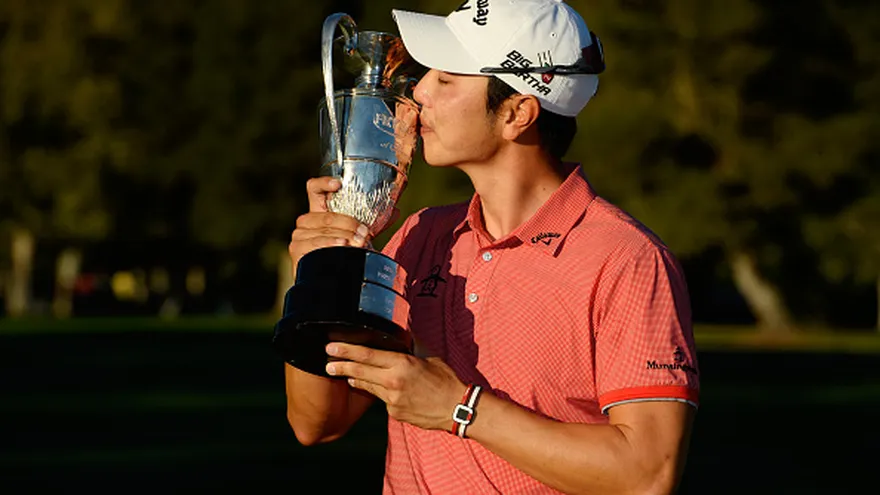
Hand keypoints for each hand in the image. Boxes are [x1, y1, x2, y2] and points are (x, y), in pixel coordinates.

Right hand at [288, 177, 369, 277]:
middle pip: (327, 215)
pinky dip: (330, 245)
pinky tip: (341, 247)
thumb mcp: (358, 236)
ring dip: (344, 236)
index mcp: (318, 212)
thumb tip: (395, 211)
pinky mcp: (296, 249)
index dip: (324, 183)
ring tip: (357, 244)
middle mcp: (306, 221)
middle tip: (364, 234)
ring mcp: (299, 235)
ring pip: (324, 229)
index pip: (314, 188)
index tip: (338, 184)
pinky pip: (315, 243)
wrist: (331, 282)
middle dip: (349, 224)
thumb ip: (373, 223)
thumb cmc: (344, 256)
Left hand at [324, 342, 466, 431]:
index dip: (347, 351)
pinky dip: (378, 392)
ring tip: (346, 374)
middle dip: (341, 366)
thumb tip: (402, 332)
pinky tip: (378, 387)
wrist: (457, 408)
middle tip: (327, 363)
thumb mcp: (429, 357)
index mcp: (402, 364)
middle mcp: (393, 381)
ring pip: (368, 386)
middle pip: (360, 371)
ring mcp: (392, 399)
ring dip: (355, 379)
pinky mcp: (394, 412)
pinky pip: (381, 399)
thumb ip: (412, 346)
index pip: (367, 355)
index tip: (331, 347)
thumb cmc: (445, 380)